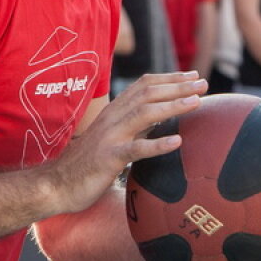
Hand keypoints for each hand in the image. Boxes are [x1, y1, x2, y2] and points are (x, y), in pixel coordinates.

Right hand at [45, 72, 207, 215]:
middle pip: (147, 94)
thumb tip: (161, 119)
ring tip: (197, 102)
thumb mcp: (113, 138)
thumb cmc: (87, 164)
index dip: (169, 78)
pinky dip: (157, 144)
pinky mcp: (108, 158)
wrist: (56, 184)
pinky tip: (177, 141)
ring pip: (143, 114)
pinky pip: (135, 150)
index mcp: (113, 112)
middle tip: (203, 83)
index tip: (192, 76)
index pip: (143, 86)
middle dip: (177, 86)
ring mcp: (109, 137)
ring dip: (172, 106)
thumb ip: (133, 127)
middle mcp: (112, 118)